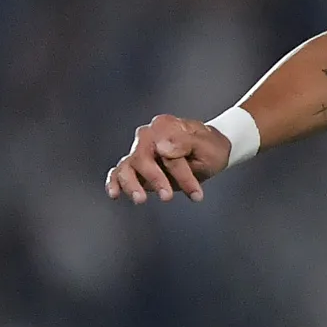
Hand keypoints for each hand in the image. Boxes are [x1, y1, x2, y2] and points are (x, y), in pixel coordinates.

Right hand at [104, 114, 231, 202]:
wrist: (211, 151)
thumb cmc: (209, 148)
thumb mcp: (206, 146)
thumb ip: (185, 143)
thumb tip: (162, 147)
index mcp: (165, 126)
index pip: (165, 149)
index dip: (180, 173)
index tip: (196, 193)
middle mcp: (148, 136)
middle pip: (142, 158)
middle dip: (155, 179)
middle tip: (167, 197)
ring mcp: (140, 151)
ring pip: (127, 166)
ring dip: (132, 184)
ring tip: (140, 200)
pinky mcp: (136, 167)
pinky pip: (119, 172)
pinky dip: (115, 183)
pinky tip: (114, 194)